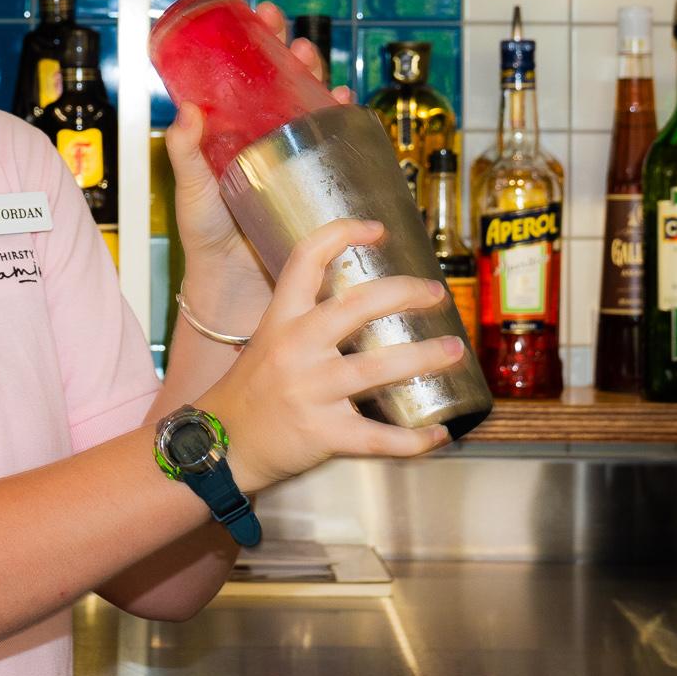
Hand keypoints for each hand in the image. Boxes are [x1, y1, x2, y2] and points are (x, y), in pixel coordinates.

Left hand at [170, 3, 352, 319]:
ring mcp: (294, 160)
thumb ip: (184, 152)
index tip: (258, 13)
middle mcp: (267, 139)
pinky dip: (342, 119)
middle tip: (290, 35)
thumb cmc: (207, 239)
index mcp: (235, 132)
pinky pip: (335, 145)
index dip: (255, 42)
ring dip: (317, 79)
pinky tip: (345, 103)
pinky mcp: (317, 182)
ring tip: (312, 61)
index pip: (248, 76)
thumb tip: (184, 110)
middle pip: (286, 83)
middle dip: (292, 53)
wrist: (236, 287)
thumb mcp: (191, 189)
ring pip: (312, 107)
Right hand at [198, 217, 460, 494]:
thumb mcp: (268, 340)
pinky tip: (439, 433)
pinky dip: (414, 438)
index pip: (306, 259)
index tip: (378, 229)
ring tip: (455, 350)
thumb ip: (307, 320)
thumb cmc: (252, 391)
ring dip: (424, 357)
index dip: (342, 233)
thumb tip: (363, 301)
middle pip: (357, 307)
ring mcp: (310, 392)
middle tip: (436, 293)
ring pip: (378, 369)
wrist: (221, 447)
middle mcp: (296, 349)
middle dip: (404, 294)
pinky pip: (378, 437)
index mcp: (281, 319)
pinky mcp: (323, 435)